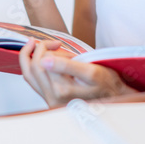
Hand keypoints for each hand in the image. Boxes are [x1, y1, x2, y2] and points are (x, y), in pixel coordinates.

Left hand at [19, 38, 135, 107]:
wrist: (114, 98)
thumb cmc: (106, 84)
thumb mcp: (91, 71)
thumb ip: (67, 66)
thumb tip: (44, 61)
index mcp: (62, 92)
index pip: (42, 63)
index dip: (47, 47)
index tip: (59, 42)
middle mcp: (53, 99)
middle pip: (34, 67)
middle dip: (41, 50)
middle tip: (55, 43)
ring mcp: (50, 101)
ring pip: (30, 74)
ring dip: (34, 57)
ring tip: (42, 46)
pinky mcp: (50, 99)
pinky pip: (33, 82)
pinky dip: (32, 67)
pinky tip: (39, 57)